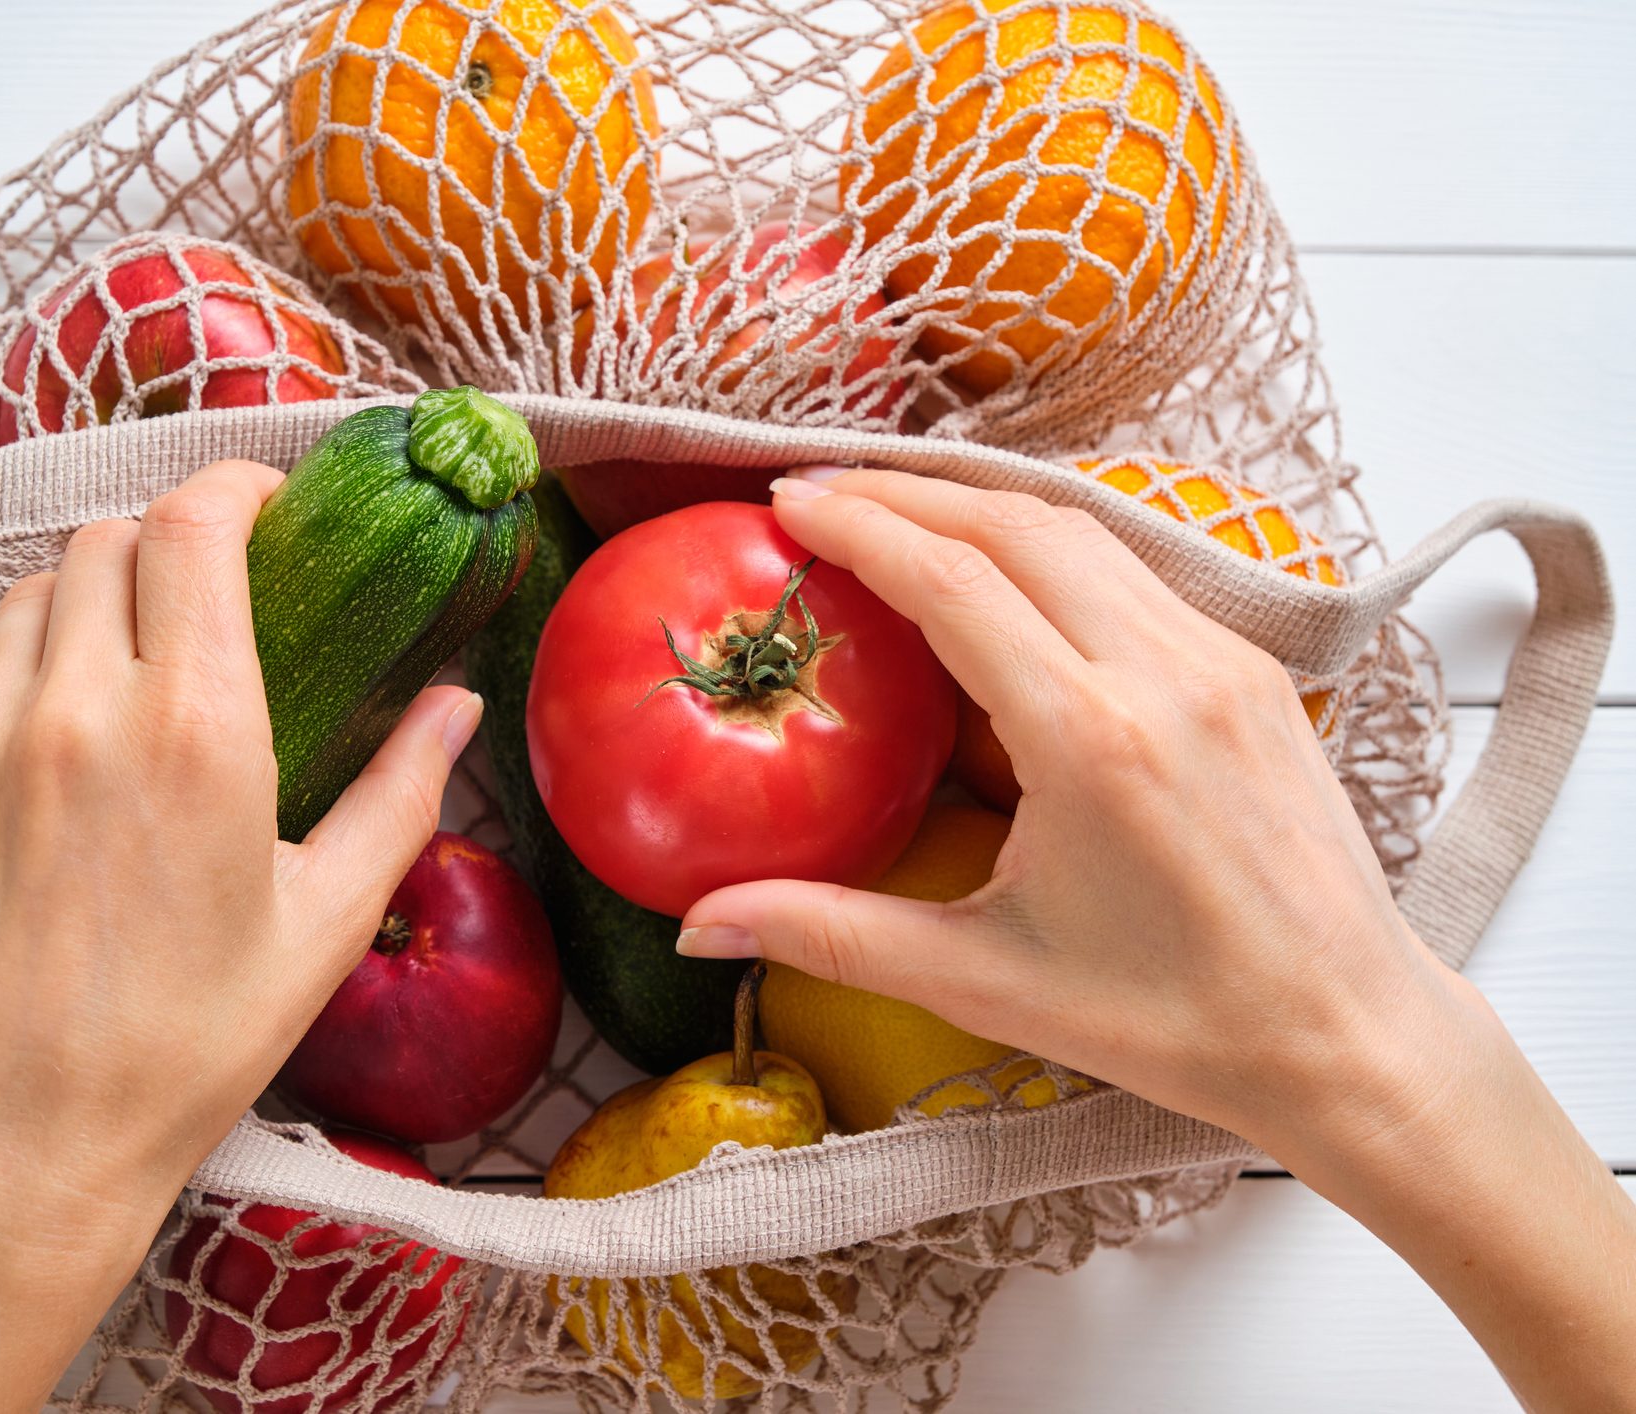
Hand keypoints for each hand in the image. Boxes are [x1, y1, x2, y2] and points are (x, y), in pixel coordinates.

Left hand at [0, 460, 480, 1413]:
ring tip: (131, 677)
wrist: (15, 1140)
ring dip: (93, 604)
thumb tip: (456, 702)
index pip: (196, 524)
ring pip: (35, 596)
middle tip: (208, 604)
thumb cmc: (187, 1044)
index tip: (267, 506)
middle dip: (169, 547)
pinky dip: (23, 675)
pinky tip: (58, 751)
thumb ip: (401, 792)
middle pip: (111, 539)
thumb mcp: (324, 923)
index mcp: (197, 731)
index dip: (235, 486)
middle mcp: (78, 710)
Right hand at [679, 466, 1458, 1148]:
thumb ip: (831, 936)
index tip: (786, 505)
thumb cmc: (1173, 1022)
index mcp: (1091, 740)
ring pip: (1084, 527)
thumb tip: (698, 925)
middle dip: (905, 490)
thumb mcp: (984, 981)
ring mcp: (1222, 661)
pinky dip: (1053, 540)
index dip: (859, 525)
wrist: (1349, 1036)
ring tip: (897, 508)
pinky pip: (1137, 566)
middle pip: (1015, 523)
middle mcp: (1163, 673)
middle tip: (819, 490)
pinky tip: (1005, 563)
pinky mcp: (1255, 671)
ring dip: (980, 503)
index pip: (952, 580)